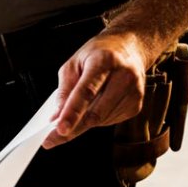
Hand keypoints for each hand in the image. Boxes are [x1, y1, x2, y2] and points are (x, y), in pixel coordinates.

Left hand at [43, 31, 150, 148]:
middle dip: (72, 128)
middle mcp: (124, 76)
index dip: (72, 113)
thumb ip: (65, 89)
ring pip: (100, 120)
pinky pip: (109, 121)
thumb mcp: (74, 63)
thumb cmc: (98, 54)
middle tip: (51, 138)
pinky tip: (96, 104)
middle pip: (95, 112)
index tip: (60, 129)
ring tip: (78, 108)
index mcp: (105, 61)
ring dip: (83, 121)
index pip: (86, 92)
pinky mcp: (136, 105)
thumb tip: (57, 116)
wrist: (129, 48)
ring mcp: (134, 92)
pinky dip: (96, 119)